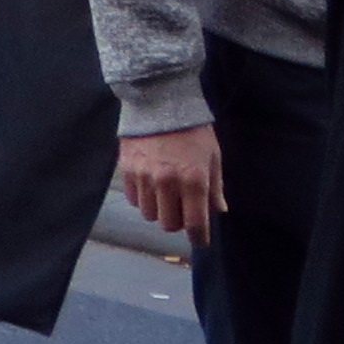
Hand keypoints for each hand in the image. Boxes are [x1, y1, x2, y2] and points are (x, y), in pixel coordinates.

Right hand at [117, 123, 224, 242]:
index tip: (200, 241)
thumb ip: (215, 186)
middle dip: (178, 222)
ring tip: (165, 197)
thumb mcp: (212, 156)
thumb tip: (218, 210)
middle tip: (183, 212)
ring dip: (159, 210)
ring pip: (149, 214)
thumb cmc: (193, 131)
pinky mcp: (126, 170)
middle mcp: (167, 183)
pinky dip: (143, 199)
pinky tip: (150, 187)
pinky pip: (133, 199)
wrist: (159, 102)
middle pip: (168, 224)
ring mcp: (143, 177)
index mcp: (193, 180)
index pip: (195, 222)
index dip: (199, 237)